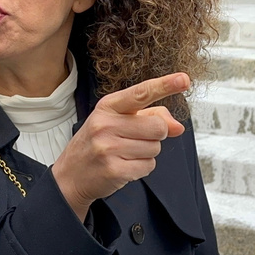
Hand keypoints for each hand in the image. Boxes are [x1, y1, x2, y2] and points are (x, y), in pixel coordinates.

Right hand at [52, 73, 188, 218]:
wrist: (70, 176)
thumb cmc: (96, 144)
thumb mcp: (116, 122)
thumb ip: (150, 117)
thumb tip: (177, 126)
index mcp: (107, 107)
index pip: (141, 93)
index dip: (165, 85)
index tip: (184, 79)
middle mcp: (106, 124)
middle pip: (158, 127)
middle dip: (156, 135)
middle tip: (136, 140)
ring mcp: (108, 148)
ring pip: (155, 148)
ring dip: (147, 153)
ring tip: (125, 154)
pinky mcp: (114, 170)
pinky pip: (148, 166)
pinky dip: (142, 168)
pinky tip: (124, 166)